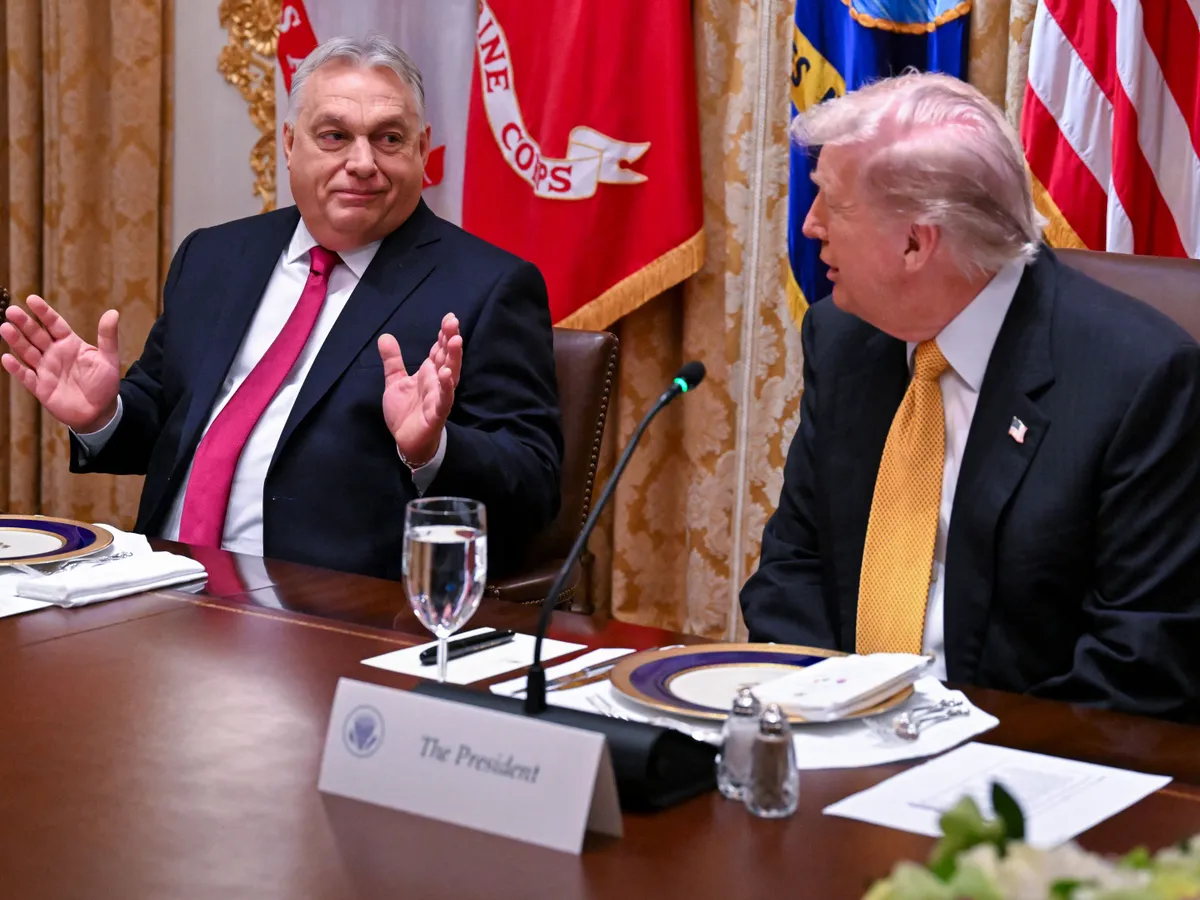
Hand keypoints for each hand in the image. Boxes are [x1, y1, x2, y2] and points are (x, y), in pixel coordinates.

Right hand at [0, 295, 120, 432]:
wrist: (100, 411)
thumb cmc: (104, 383)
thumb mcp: (108, 359)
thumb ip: (108, 337)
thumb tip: (113, 312)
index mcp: (69, 344)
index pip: (54, 324)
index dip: (44, 312)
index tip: (31, 299)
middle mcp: (54, 354)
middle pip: (36, 335)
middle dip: (24, 323)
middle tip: (11, 311)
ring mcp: (45, 370)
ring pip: (27, 352)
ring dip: (16, 341)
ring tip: (5, 328)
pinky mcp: (40, 387)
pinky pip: (26, 376)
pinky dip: (16, 368)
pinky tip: (7, 357)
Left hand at [379, 313, 461, 466]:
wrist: (406, 442)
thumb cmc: (406, 412)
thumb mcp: (395, 382)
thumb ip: (393, 361)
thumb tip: (386, 336)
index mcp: (429, 373)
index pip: (439, 350)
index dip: (444, 335)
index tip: (449, 318)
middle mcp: (437, 382)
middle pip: (447, 358)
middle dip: (450, 340)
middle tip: (453, 322)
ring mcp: (439, 397)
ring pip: (450, 375)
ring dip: (453, 358)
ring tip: (455, 341)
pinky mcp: (437, 413)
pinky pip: (444, 399)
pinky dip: (446, 387)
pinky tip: (447, 374)